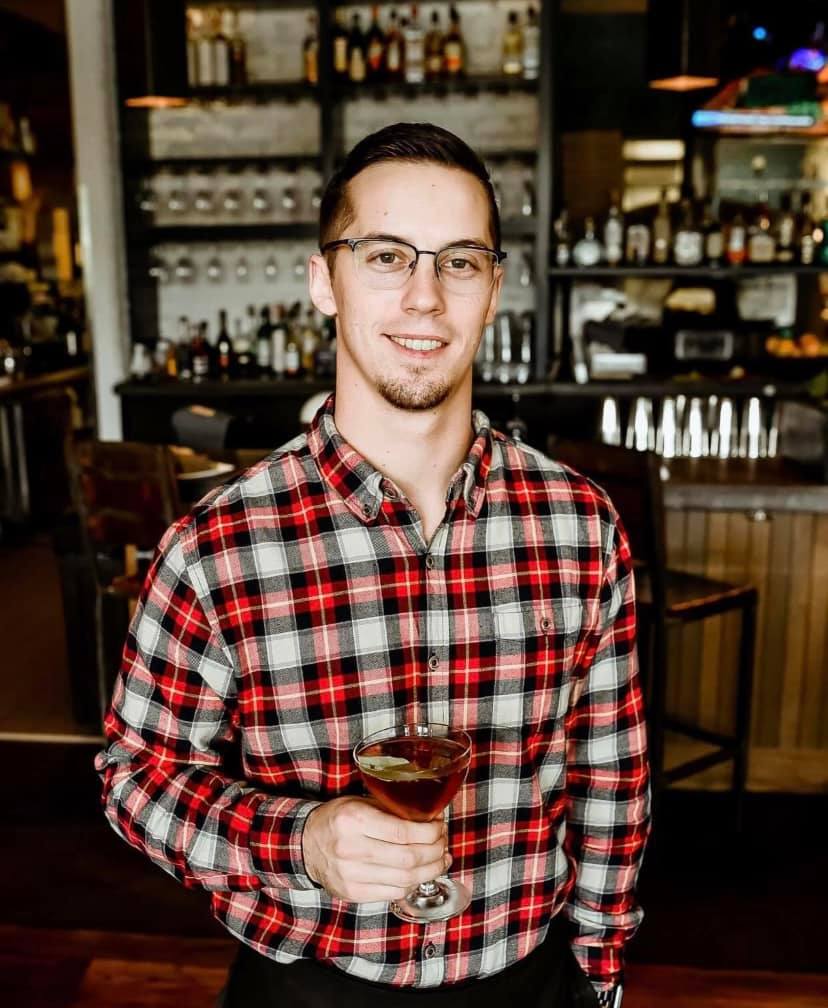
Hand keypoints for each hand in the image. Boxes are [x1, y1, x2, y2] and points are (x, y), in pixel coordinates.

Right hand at [301, 796, 450, 902]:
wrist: (305, 844)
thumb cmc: (338, 819)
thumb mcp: (360, 802)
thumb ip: (391, 810)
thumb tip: (430, 817)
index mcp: (354, 819)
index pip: (403, 831)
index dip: (429, 832)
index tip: (439, 826)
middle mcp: (351, 848)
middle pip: (408, 857)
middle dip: (434, 851)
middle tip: (443, 843)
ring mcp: (350, 875)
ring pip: (404, 879)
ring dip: (430, 871)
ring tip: (440, 860)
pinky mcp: (352, 893)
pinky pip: (392, 892)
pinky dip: (412, 884)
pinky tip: (420, 874)